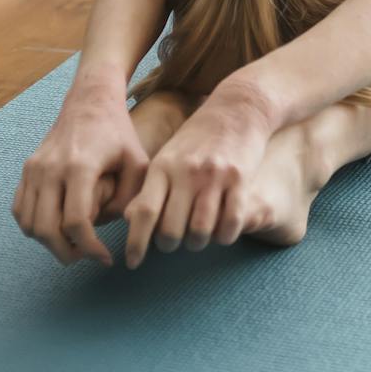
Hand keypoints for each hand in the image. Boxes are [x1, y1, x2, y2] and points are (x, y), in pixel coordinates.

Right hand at [13, 78, 147, 265]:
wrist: (90, 100)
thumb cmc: (118, 132)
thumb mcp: (139, 162)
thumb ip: (131, 199)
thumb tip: (113, 227)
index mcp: (79, 166)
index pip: (75, 223)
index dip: (90, 248)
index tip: (106, 257)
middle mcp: (51, 168)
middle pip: (46, 229)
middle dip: (66, 253)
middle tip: (86, 257)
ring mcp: (34, 168)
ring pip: (28, 224)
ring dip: (48, 243)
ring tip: (72, 245)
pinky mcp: (27, 169)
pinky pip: (19, 210)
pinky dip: (33, 227)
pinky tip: (55, 228)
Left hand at [123, 82, 278, 268]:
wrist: (237, 108)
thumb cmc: (197, 138)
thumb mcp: (167, 157)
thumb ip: (150, 188)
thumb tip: (130, 221)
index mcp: (163, 167)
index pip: (144, 212)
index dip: (136, 243)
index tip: (132, 263)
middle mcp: (186, 172)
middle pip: (172, 230)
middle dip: (169, 246)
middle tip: (171, 243)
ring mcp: (214, 176)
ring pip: (201, 232)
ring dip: (197, 243)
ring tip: (196, 237)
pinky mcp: (240, 179)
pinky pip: (231, 224)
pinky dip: (225, 236)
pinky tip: (222, 231)